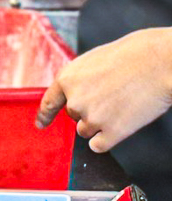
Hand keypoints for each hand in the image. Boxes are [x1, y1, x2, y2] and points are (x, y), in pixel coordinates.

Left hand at [36, 28, 171, 152]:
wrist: (163, 61)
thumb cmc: (136, 54)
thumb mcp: (96, 59)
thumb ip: (81, 79)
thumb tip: (77, 93)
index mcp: (68, 78)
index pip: (49, 102)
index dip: (44, 115)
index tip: (40, 125)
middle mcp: (75, 101)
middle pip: (74, 117)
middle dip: (91, 110)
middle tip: (116, 94)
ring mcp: (92, 118)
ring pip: (86, 131)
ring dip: (100, 124)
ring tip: (122, 104)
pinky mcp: (111, 133)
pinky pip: (98, 146)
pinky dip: (107, 139)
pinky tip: (121, 125)